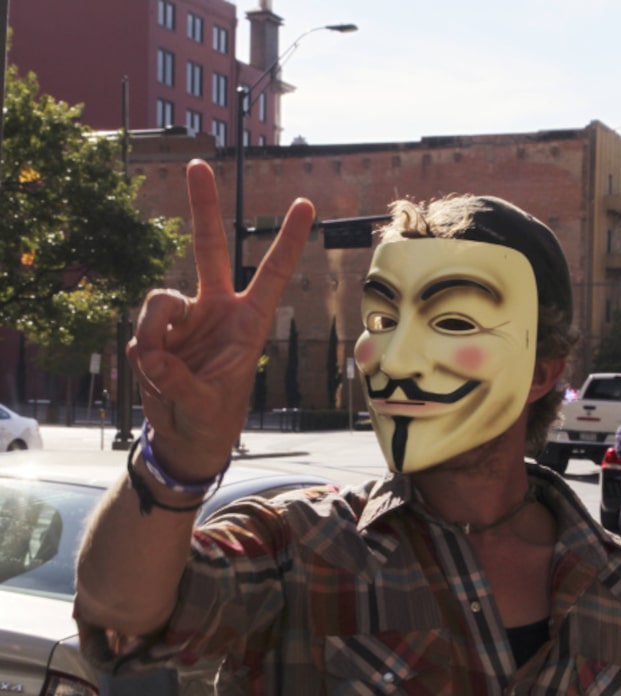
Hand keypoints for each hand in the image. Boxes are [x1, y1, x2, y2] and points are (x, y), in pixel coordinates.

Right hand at [126, 159, 314, 480]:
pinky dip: (143, 349)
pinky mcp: (155, 330)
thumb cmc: (211, 419)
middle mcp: (217, 309)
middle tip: (197, 163)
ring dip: (153, 331)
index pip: (273, 274)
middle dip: (203, 208)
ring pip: (159, 299)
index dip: (288, 241)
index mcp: (249, 322)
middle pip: (209, 249)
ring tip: (160, 367)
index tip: (306, 204)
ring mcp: (184, 317)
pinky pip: (141, 326)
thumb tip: (150, 352)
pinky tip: (152, 371)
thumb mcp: (204, 406)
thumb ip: (180, 381)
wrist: (185, 434)